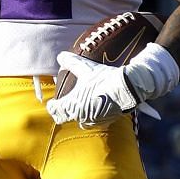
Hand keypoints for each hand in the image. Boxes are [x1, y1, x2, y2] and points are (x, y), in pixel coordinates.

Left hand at [47, 44, 179, 128]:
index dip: (52, 106)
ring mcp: (94, 120)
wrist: (127, 88)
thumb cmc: (103, 79)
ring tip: (81, 106)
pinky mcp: (106, 121)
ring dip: (80, 115)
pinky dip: (94, 116)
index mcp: (72, 106)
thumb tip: (60, 56)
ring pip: (82, 122)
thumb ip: (71, 63)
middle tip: (64, 105)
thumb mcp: (86, 68)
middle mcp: (81, 116)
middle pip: (66, 118)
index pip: (55, 111)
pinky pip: (96, 121)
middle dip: (64, 112)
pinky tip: (97, 107)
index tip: (52, 102)